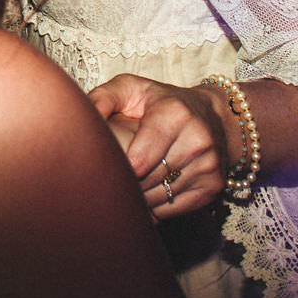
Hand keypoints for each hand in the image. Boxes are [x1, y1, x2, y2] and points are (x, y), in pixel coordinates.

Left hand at [89, 73, 232, 220]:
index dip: (118, 169)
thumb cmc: (161, 101)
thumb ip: (103, 98)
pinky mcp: (214, 185)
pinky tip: (147, 195)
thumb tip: (83, 118)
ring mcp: (208, 165)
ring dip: (140, 198)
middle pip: (149, 181)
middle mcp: (197, 139)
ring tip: (126, 187)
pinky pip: (175, 208)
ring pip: (161, 198)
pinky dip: (157, 207)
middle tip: (111, 179)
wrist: (212, 115)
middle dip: (127, 183)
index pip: (139, 161)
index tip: (106, 166)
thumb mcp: (132, 88)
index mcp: (174, 114)